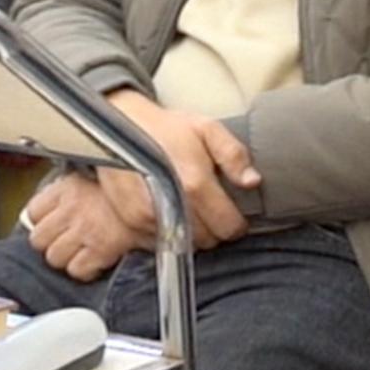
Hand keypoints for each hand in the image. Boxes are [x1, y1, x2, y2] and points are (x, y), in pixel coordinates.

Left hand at [26, 171, 149, 281]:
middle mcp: (72, 211)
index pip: (33, 212)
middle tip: (60, 240)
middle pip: (39, 239)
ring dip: (63, 258)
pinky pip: (77, 270)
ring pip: (54, 258)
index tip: (46, 223)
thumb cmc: (127, 187)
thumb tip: (56, 195)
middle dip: (47, 242)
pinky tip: (90, 262)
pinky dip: (82, 270)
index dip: (39, 221)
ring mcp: (84, 232)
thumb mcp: (92, 177)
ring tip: (75, 252)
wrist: (155, 198)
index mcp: (67, 189)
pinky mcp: (100, 251)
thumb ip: (70, 187)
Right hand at [98, 88, 259, 248]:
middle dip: (214, 227)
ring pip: (184, 244)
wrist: (116, 124)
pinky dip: (166, 233)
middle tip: (209, 207)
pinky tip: (165, 211)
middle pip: (208, 240)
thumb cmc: (164, 126)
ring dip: (191, 232)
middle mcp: (170, 206)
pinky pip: (158, 244)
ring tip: (186, 207)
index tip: (232, 212)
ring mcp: (146, 218)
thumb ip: (233, 154)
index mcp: (194, 184)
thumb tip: (252, 181)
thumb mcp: (205, 128)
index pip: (228, 226)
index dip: (236, 222)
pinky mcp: (128, 224)